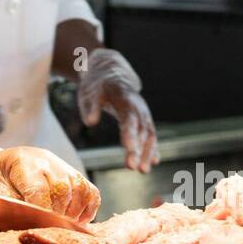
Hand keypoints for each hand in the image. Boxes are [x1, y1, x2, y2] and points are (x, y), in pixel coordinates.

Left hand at [0, 142, 100, 222]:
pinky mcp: (72, 174)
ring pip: (81, 191)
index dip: (41, 214)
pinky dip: (88, 210)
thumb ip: (10, 208)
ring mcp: (62, 165)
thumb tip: (31, 228)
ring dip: (74, 215)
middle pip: (64, 191)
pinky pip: (90, 192)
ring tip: (62, 229)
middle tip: (50, 234)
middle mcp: (46, 159)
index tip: (38, 231)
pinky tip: (76, 222)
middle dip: (58, 217)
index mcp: (23, 161)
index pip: (40, 190)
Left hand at [77, 48, 157, 171]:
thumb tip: (91, 123)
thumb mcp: (89, 91)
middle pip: (140, 129)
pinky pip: (150, 135)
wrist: (111, 72)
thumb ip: (90, 106)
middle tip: (133, 167)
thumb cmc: (97, 84)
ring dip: (147, 152)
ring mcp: (143, 113)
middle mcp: (138, 106)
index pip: (129, 117)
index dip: (130, 133)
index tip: (129, 149)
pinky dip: (152, 148)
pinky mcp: (143, 119)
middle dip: (138, 148)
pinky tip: (153, 163)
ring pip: (148, 134)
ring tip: (142, 171)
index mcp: (124, 98)